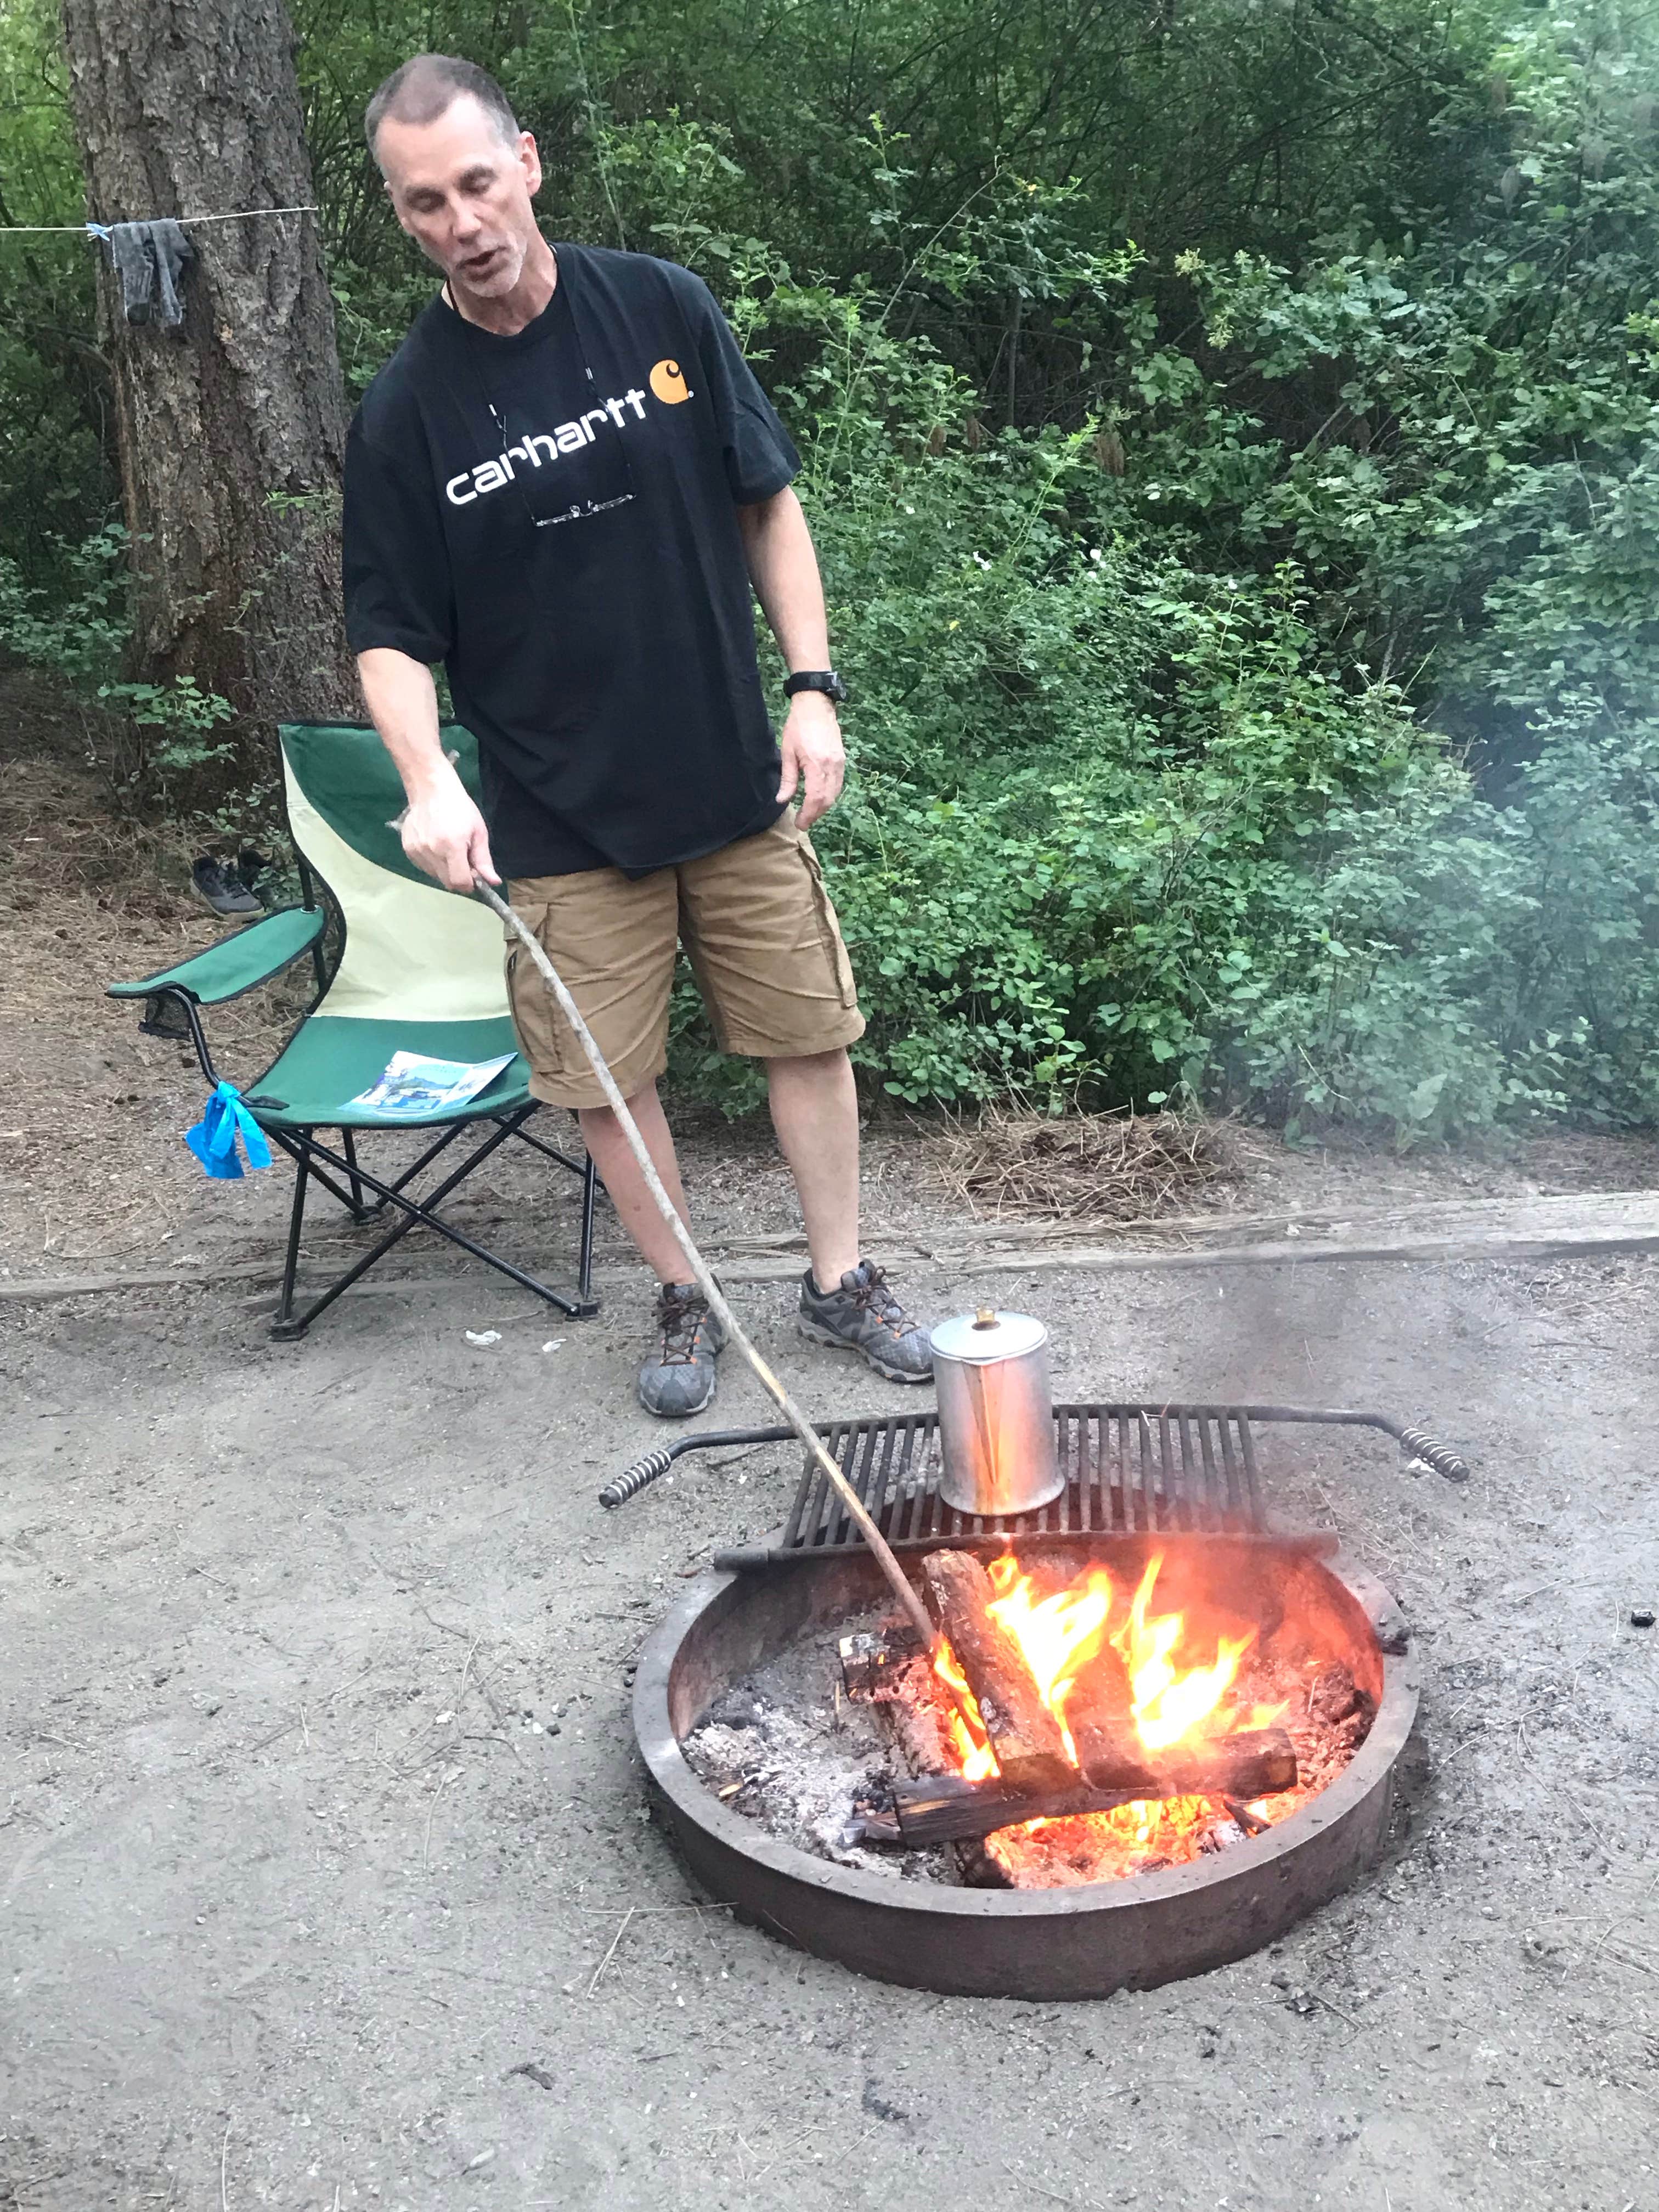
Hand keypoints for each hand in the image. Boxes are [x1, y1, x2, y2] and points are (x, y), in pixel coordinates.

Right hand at [399, 775, 498, 892]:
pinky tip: (436, 846)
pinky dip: (433, 864)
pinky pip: (424, 867)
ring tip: (448, 850)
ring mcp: (417, 851)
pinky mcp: (407, 849)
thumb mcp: (478, 832)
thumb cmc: (460, 809)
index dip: (470, 883)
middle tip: (463, 860)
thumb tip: (494, 882)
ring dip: (445, 871)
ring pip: (435, 876)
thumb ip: (483, 860)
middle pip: (447, 882)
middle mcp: (431, 852)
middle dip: (458, 877)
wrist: (430, 790)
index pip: (459, 883)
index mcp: (451, 847)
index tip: (474, 874)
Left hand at [776, 693, 844, 829]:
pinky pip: (838, 784)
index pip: (815, 798)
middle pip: (827, 800)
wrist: (816, 705)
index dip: (808, 814)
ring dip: (823, 807)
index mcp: (817, 765)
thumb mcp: (787, 752)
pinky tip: (820, 799)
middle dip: (816, 814)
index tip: (800, 824)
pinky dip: (830, 795)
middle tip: (804, 822)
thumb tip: (782, 800)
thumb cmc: (798, 726)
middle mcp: (832, 767)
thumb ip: (788, 779)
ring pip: (835, 794)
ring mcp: (840, 763)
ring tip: (810, 813)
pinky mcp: (842, 760)